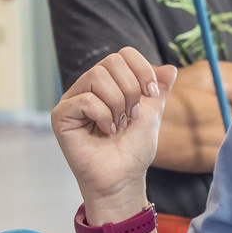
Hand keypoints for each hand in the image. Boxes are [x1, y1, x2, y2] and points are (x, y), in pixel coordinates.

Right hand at [51, 48, 177, 219]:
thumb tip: (170, 68)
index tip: (152, 94)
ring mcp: (72, 100)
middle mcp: (88, 87)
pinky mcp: (61, 115)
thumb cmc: (133, 149)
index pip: (124, 54)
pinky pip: (85, 100)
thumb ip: (159, 88)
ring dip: (117, 104)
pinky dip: (103, 116)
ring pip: (97, 77)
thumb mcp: (152, 113)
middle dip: (131, 90)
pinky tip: (106, 132)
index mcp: (108, 82)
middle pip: (111, 62)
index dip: (142, 70)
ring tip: (119, 125)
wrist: (123, 178)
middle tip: (132, 116)